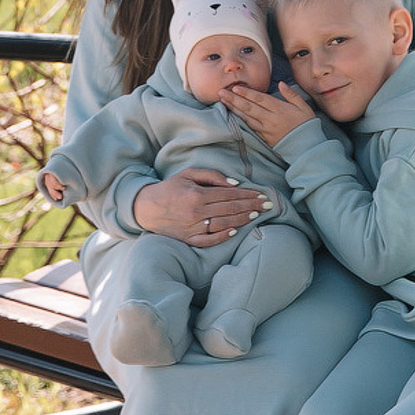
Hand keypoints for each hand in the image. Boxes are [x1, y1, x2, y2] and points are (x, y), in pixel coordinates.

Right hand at [131, 167, 270, 247]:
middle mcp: (196, 212)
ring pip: (223, 224)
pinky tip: (236, 231)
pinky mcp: (188, 239)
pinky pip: (209, 240)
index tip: (262, 194)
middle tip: (267, 204)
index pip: (229, 194)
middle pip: (230, 209)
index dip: (247, 194)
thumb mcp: (189, 174)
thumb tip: (234, 183)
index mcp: (197, 194)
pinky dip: (223, 236)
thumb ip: (212, 176)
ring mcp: (192, 227)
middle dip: (250, 205)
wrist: (147, 208)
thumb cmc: (170, 187)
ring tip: (256, 214)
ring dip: (241, 219)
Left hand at [225, 81, 316, 144]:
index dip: (247, 93)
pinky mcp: (264, 138)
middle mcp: (270, 119)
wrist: (307, 147)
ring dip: (234, 109)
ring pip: (247, 117)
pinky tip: (234, 116)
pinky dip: (241, 120)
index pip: (260, 99)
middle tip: (221, 92)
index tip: (235, 87)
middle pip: (249, 107)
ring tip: (224, 102)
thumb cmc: (306, 125)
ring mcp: (266, 129)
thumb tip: (281, 84)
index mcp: (279, 109)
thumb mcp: (303, 106)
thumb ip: (291, 94)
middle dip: (234, 99)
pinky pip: (250, 127)